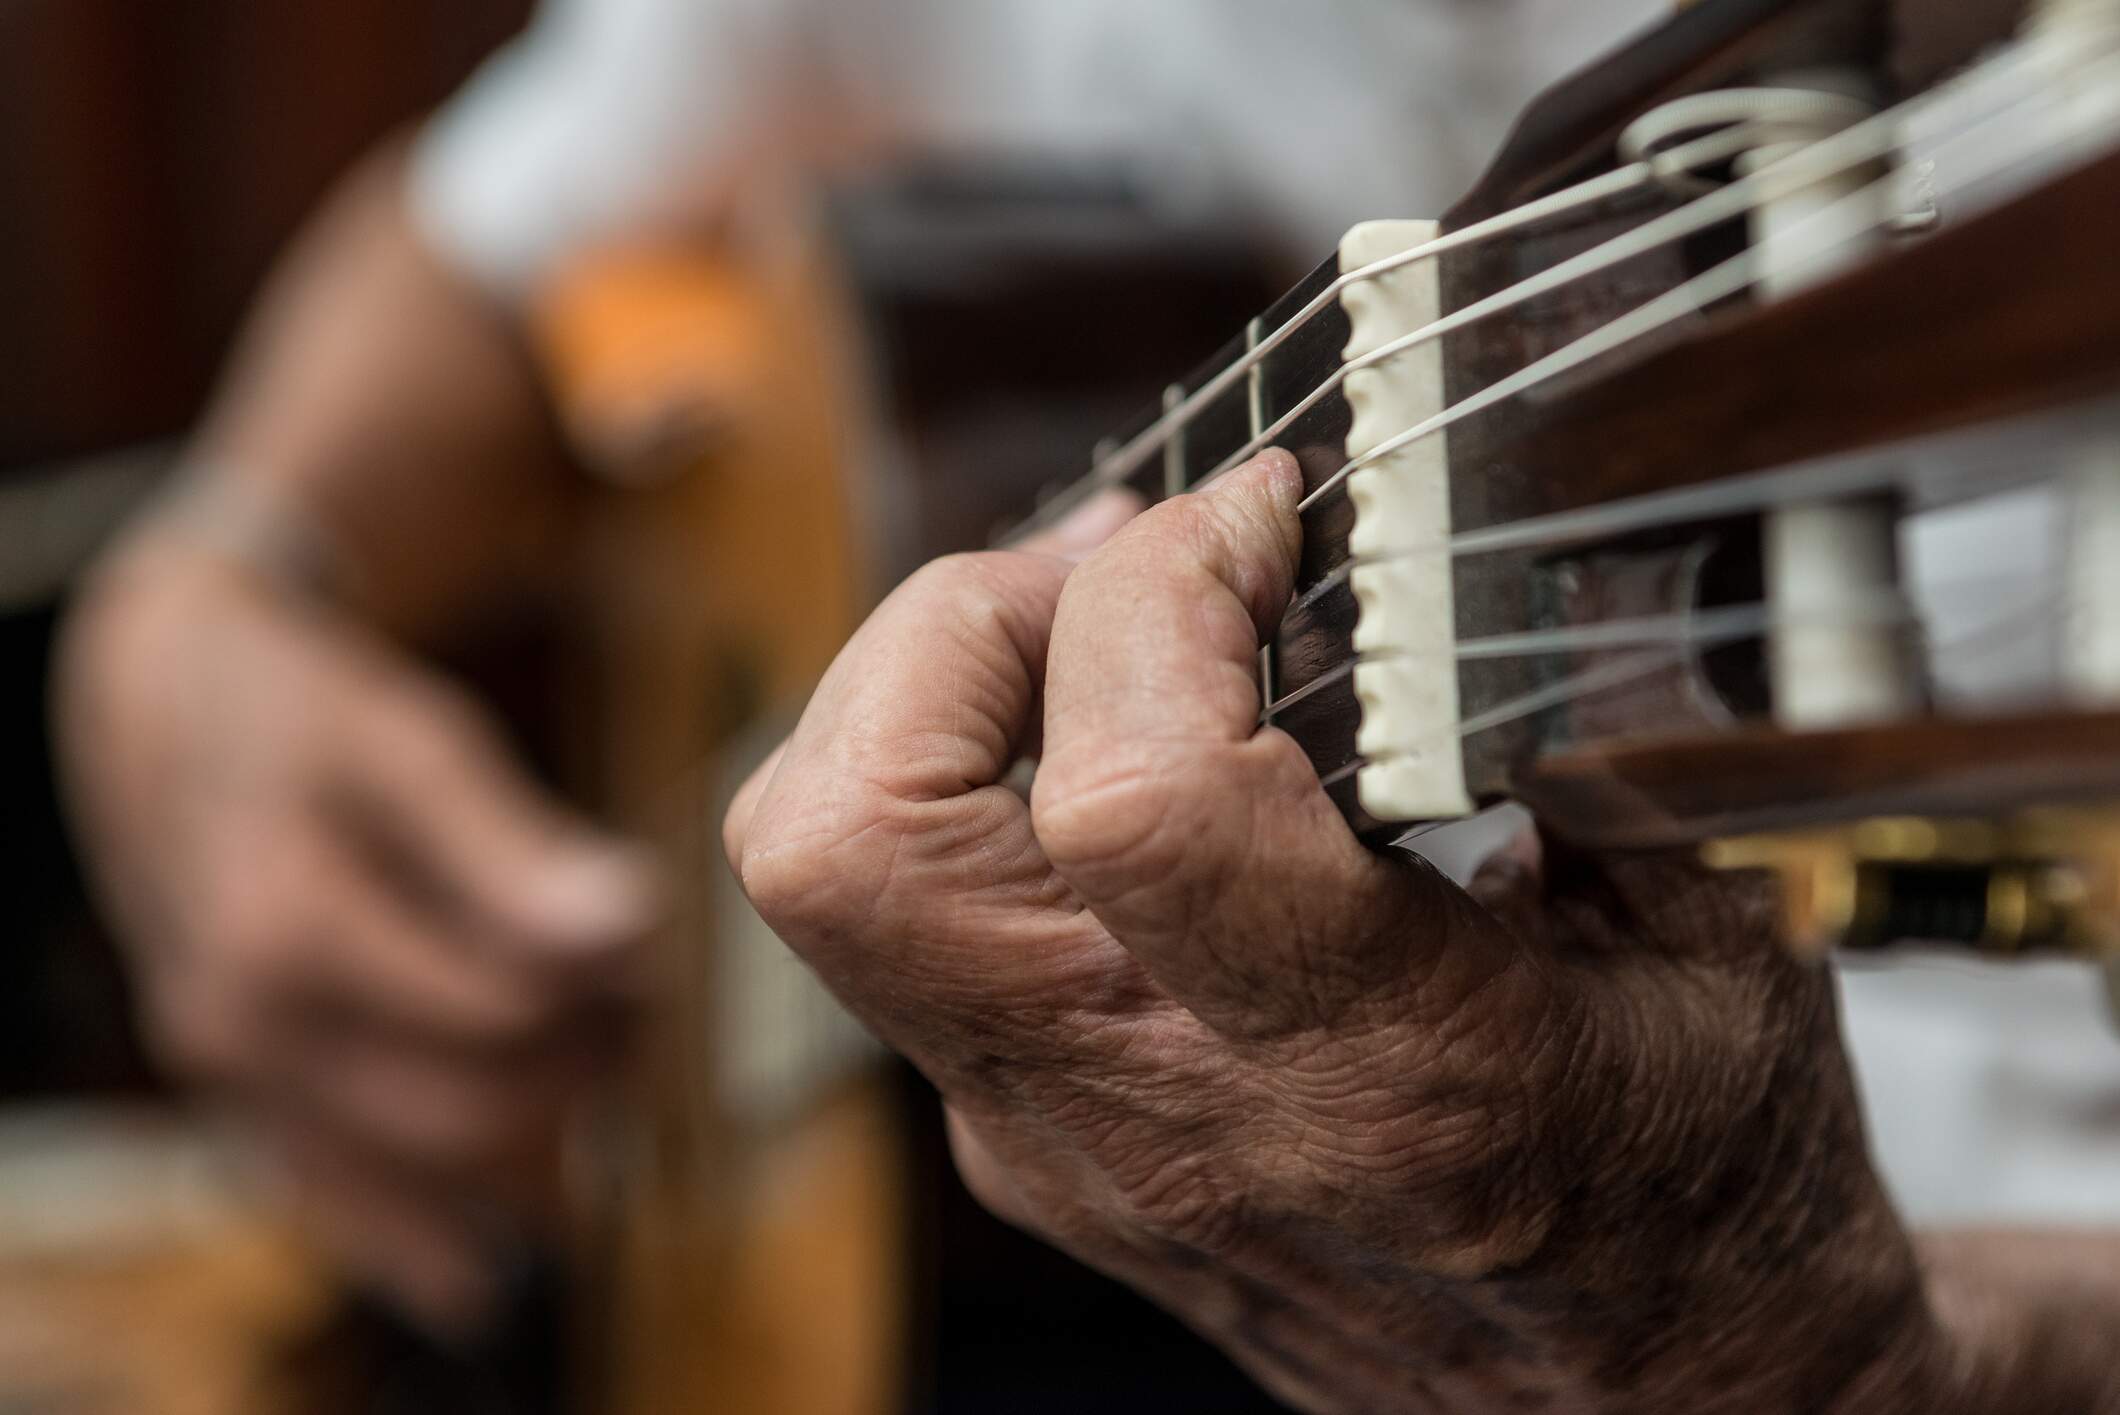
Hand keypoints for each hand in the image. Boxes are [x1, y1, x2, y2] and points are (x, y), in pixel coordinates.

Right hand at [55, 535, 660, 1333]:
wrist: (164, 719)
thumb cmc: (304, 719)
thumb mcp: (406, 742)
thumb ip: (511, 845)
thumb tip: (633, 919)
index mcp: (290, 926)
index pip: (510, 1007)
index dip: (609, 983)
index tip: (662, 943)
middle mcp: (247, 1025)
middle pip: (476, 1106)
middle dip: (584, 1067)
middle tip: (647, 1008)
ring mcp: (235, 1078)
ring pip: (421, 1168)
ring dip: (535, 1146)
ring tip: (607, 1070)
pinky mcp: (238, 1102)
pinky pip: (332, 1203)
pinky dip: (412, 1244)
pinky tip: (483, 1281)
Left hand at [725, 453, 1942, 1412]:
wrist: (1643, 1411)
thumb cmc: (1703, 1183)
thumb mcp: (1719, 941)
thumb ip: (1589, 733)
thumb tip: (1467, 527)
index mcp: (1379, 1070)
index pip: (1132, 795)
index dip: (1167, 591)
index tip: (1265, 516)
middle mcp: (1164, 1118)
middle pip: (852, 845)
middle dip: (951, 625)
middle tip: (1114, 566)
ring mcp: (1062, 1141)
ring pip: (830, 873)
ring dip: (926, 689)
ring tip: (1095, 623)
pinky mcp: (1025, 1140)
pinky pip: (910, 919)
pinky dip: (974, 778)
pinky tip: (1117, 738)